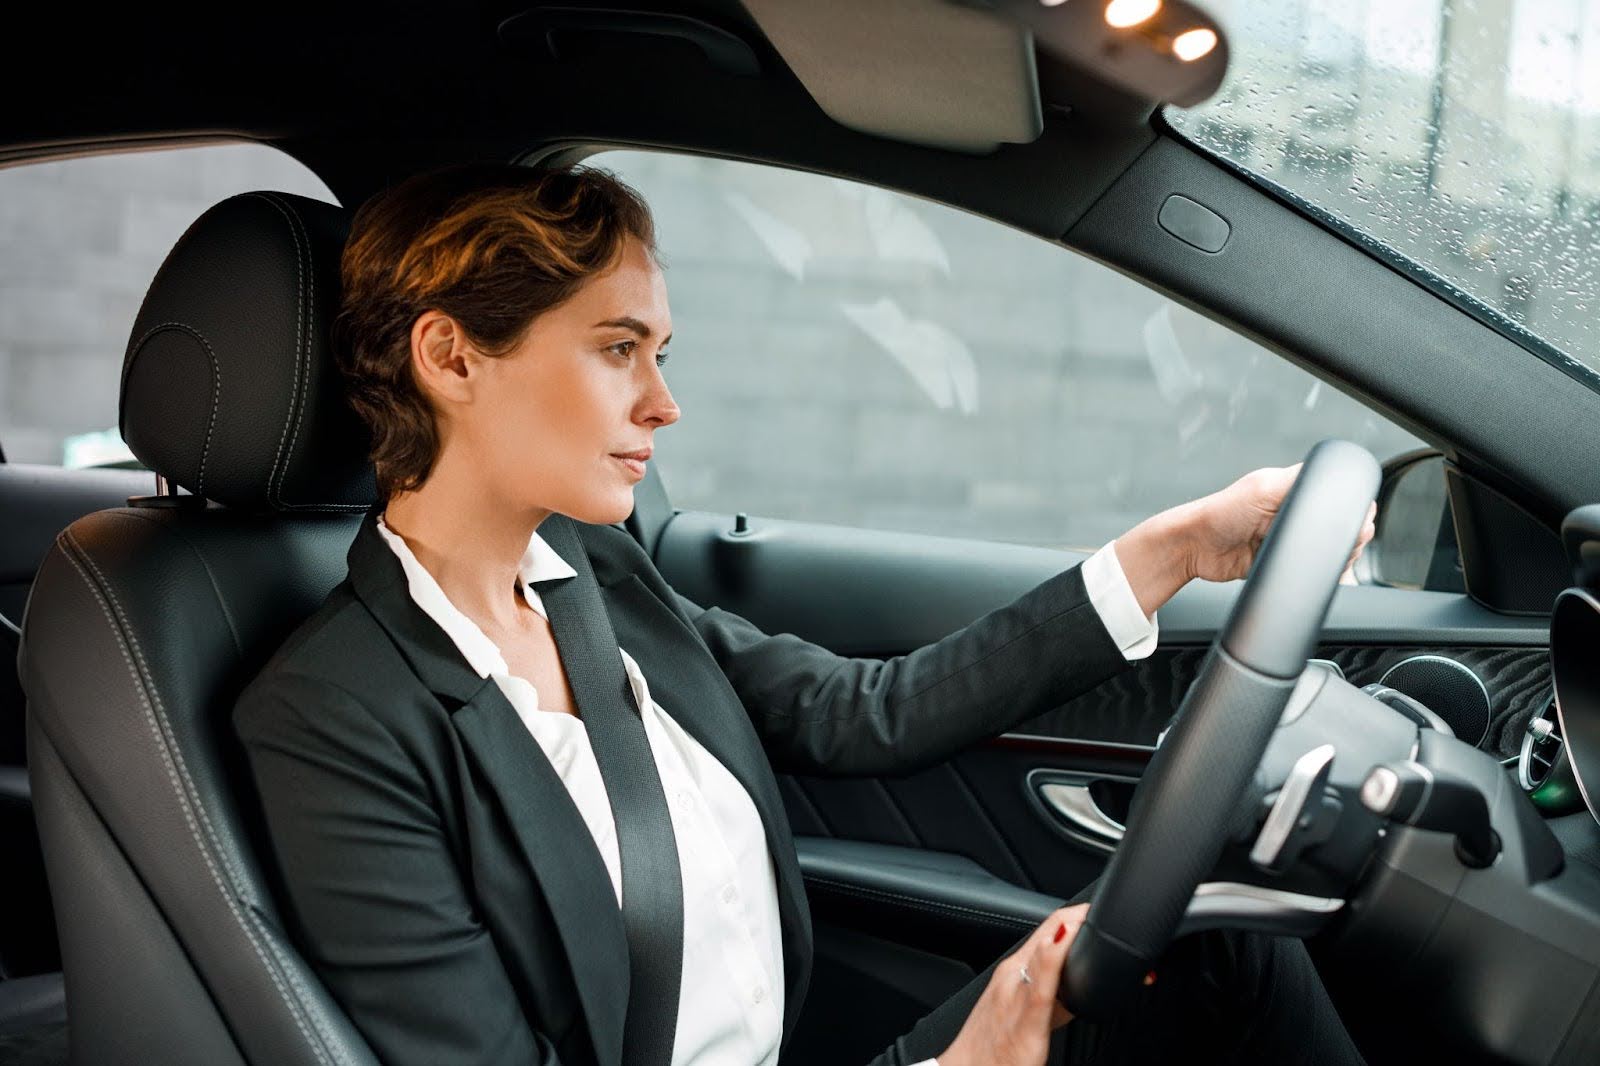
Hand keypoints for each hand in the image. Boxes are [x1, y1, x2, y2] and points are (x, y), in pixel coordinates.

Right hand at [935, 904, 1087, 1065]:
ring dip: (1070, 932)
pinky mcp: (1025, 1023)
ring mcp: (1016, 995)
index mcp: (1014, 969)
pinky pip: (1040, 988)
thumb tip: (1081, 980)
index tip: (1103, 912)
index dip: (1078, 915)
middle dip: (1079, 917)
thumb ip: (1053, 991)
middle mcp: (1013, 975)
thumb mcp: (1023, 1010)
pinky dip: (1051, 960)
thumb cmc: (993, 1046)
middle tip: (1110, 909)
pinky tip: (1061, 945)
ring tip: (1090, 917)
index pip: (1050, 927)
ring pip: (1043, 951)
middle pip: (1048, 931)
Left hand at [1115, 464, 1376, 617]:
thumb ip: (1297, 484)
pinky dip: (1317, 574)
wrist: (1194, 550)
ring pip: (1329, 548)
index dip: (1349, 506)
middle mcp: (1293, 510)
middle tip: (1336, 541)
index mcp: (1292, 486)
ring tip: (1320, 555)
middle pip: (1339, 523)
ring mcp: (1289, 537)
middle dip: (1346, 535)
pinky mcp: (1281, 560)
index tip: (1352, 518)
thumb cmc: (1218, 513)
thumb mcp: (1262, 489)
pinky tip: (1318, 574)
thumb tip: (1333, 480)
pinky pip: (1309, 569)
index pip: (1336, 491)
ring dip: (1334, 556)